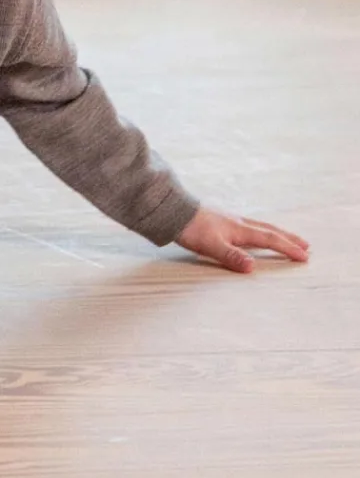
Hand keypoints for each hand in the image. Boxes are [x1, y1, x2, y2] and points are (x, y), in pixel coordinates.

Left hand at [175, 206, 308, 272]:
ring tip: (285, 238)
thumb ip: (231, 256)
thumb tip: (252, 267)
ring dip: (276, 233)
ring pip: (259, 226)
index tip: (305, 256)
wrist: (172, 210)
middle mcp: (238, 222)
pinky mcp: (221, 220)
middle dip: (288, 238)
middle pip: (269, 229)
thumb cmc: (191, 229)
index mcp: (240, 229)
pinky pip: (249, 225)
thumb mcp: (211, 246)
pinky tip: (253, 233)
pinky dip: (260, 230)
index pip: (270, 239)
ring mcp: (230, 219)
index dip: (287, 248)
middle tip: (306, 245)